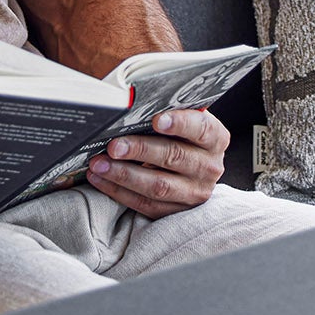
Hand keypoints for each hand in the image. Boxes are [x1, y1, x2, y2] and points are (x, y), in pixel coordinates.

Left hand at [85, 107, 226, 217]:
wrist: (188, 169)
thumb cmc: (177, 135)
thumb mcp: (180, 120)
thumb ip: (164, 111)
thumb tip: (130, 104)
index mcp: (215, 138)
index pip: (201, 129)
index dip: (180, 123)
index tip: (156, 120)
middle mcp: (210, 167)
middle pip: (175, 157)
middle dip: (140, 150)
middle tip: (113, 145)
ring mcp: (195, 192)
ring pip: (158, 185)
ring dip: (124, 174)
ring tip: (99, 164)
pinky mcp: (176, 210)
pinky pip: (145, 203)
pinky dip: (118, 191)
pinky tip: (99, 178)